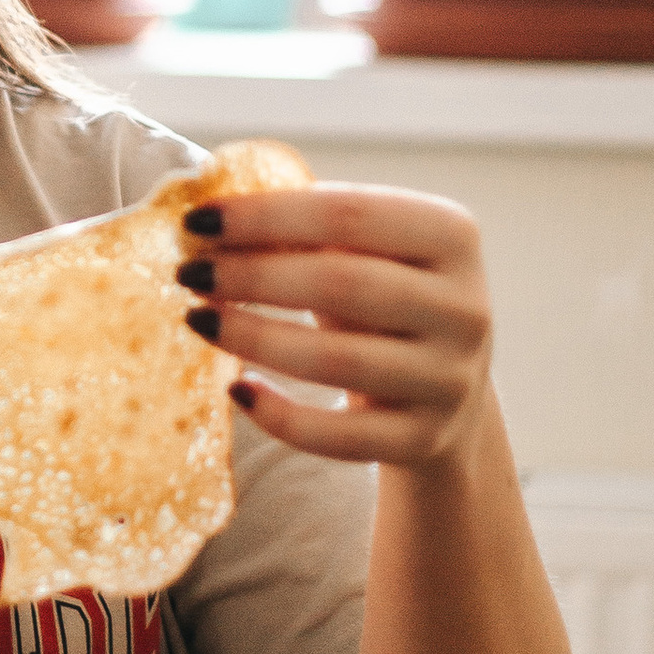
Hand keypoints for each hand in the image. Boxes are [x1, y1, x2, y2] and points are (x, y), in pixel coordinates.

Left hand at [175, 179, 494, 473]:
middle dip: (251, 275)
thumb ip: (305, 228)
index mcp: (453, 236)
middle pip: (342, 284)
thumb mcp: (365, 252)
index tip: (196, 220)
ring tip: (197, 319)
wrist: (444, 389)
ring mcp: (449, 379)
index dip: (265, 215)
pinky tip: (236, 389)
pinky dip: (279, 416)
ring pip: (336, 362)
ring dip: (253, 337)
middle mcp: (465, 307)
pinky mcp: (423, 440)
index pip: (349, 213)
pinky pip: (338, 437)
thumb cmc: (382, 300)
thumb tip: (206, 221)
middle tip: (188, 272)